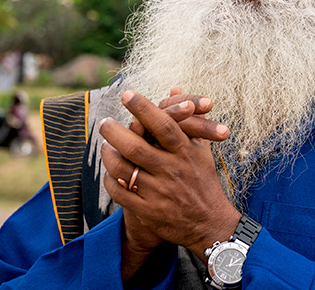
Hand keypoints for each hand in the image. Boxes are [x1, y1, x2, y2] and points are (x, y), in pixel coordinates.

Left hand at [100, 90, 240, 262]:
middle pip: (136, 147)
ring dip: (109, 154)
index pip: (163, 125)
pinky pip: (120, 192)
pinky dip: (110, 179)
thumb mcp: (201, 149)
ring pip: (123, 169)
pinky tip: (109, 170)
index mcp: (185, 153)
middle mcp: (171, 170)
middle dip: (115, 131)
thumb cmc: (204, 181)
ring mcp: (158, 192)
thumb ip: (187, 119)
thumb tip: (174, 90)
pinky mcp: (148, 211)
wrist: (210, 224)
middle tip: (104, 121)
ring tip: (104, 145)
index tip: (127, 94)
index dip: (144, 108)